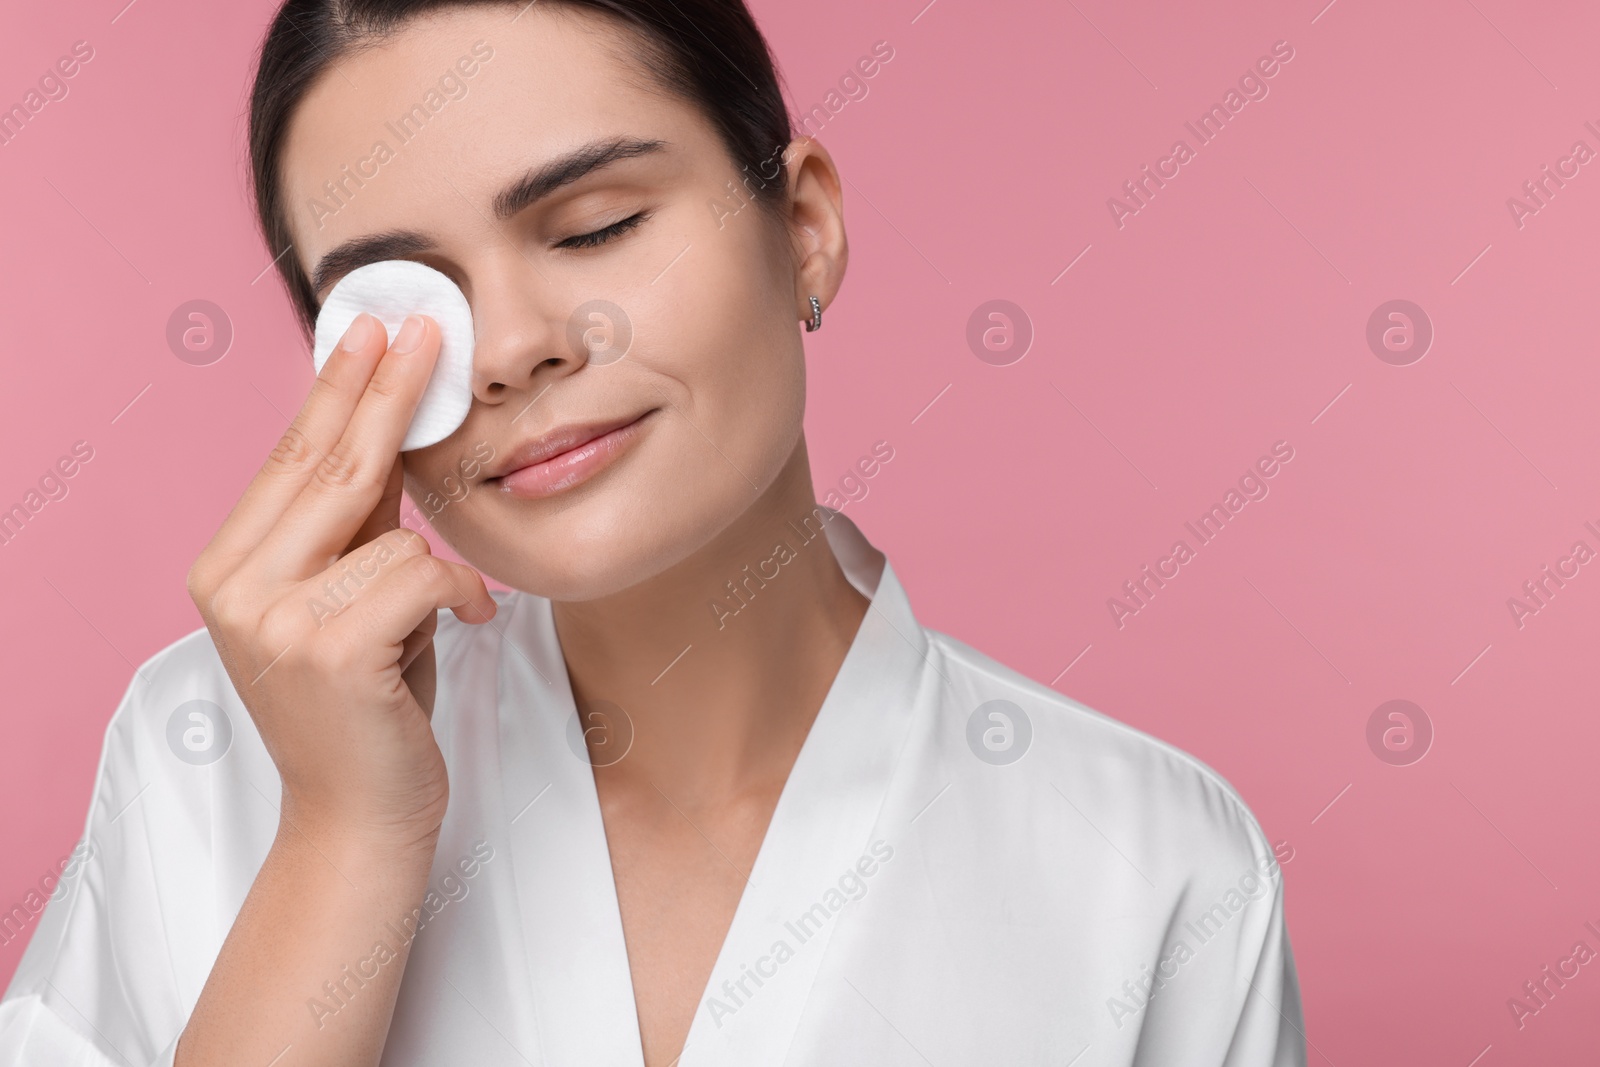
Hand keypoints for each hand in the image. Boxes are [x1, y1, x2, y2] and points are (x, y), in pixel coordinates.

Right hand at [186, 312, 496, 849]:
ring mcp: (274, 618)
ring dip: (433, 576)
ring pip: (394, 533)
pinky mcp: (328, 650)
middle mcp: (235, 586)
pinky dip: (462, 599)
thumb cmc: (367, 708)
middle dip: (386, 389)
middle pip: (329, 465)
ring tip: (421, 632)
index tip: (369, 327)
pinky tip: (461, 633)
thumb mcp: (350, 601)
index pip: (290, 459)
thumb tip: (389, 432)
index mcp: (229, 567)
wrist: (358, 818)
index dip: (337, 388)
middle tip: (426, 326)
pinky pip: (426, 575)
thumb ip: (356, 528)